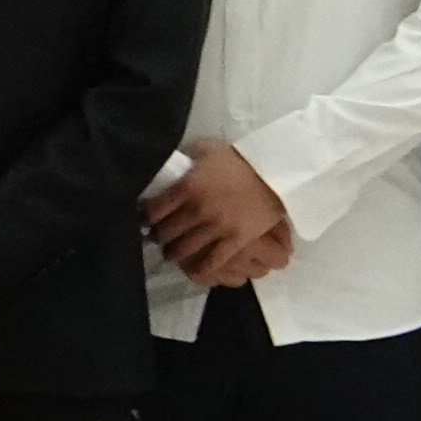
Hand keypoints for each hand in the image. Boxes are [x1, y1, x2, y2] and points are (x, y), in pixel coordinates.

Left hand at [144, 139, 295, 287]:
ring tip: (172, 254)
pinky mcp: (236, 240)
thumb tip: (174, 163)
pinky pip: (213, 261)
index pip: (154, 210)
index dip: (146, 217)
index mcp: (187, 187)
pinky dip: (201, 269)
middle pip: (167, 232)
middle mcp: (197, 210)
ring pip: (185, 248)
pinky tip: (194, 270)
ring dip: (175, 254)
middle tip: (158, 238)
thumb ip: (188, 158)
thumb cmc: (239, 161)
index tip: (145, 220)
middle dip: (159, 237)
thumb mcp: (207, 151)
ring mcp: (217, 227)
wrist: (276, 174)